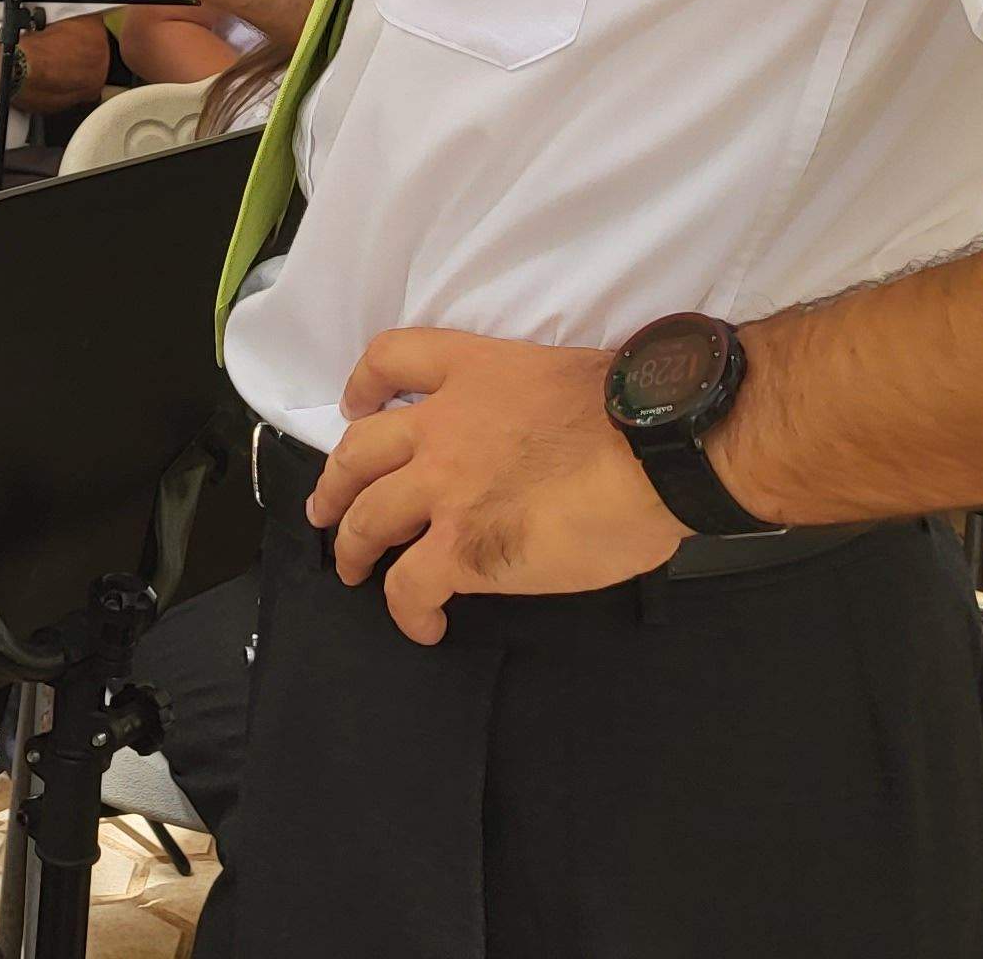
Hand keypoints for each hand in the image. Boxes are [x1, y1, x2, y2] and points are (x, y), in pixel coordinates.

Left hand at [311, 328, 686, 638]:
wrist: (655, 452)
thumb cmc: (632, 415)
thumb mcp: (558, 379)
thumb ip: (522, 404)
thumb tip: (532, 443)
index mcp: (473, 371)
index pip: (393, 358)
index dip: (364, 384)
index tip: (355, 405)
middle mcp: (442, 425)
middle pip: (359, 451)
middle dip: (336, 484)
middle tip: (327, 508)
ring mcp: (443, 487)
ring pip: (366, 517)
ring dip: (352, 546)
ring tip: (353, 569)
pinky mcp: (458, 548)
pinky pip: (408, 586)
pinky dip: (405, 610)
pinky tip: (422, 625)